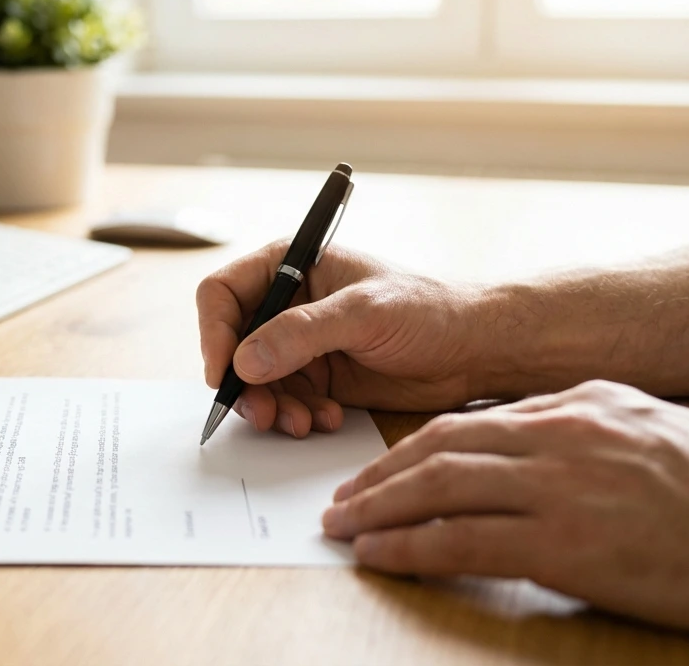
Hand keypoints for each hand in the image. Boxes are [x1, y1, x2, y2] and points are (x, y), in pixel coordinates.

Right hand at [196, 241, 487, 436]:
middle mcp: (288, 304)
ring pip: (254, 380)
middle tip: (263, 413)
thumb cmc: (429, 310)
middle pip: (232, 343)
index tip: (223, 372)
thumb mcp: (363, 313)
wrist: (474, 351)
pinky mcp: (318, 379)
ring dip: (271, 406)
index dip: (214, 333)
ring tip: (301, 423)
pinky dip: (297, 416)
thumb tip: (244, 360)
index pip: (223, 293)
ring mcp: (300, 344)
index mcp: (291, 265)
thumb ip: (302, 333)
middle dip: (243, 382)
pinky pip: (284, 402)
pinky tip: (328, 419)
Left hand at [323, 380, 688, 634]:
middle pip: (440, 448)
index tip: (380, 470)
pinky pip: (463, 541)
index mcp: (577, 406)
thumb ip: (580, 430)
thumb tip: (523, 441)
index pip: (467, 421)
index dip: (411, 449)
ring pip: (440, 488)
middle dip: (380, 476)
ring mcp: (560, 488)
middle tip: (340, 501)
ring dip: (379, 509)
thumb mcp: (648, 429)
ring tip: (342, 527)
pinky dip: (410, 547)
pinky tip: (379, 556)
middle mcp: (559, 435)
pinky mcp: (567, 545)